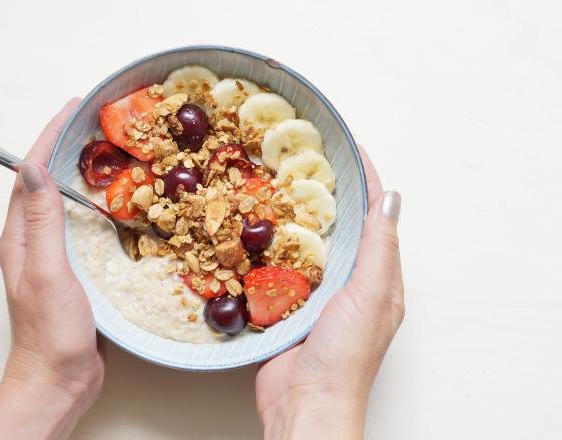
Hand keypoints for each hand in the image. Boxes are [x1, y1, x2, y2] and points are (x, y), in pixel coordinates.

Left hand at [0, 99, 104, 439]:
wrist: (60, 378)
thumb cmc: (51, 331)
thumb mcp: (47, 271)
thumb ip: (41, 222)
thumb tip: (32, 169)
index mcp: (19, 236)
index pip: (30, 174)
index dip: (49, 138)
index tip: (73, 109)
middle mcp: (32, 241)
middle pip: (45, 182)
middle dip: (65, 147)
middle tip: (93, 124)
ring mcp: (52, 255)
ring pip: (64, 201)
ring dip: (80, 173)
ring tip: (106, 152)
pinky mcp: (72, 269)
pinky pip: (81, 225)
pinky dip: (95, 204)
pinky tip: (115, 204)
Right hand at [256, 146, 403, 439]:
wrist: (305, 403)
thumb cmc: (344, 355)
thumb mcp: (370, 295)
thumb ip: (380, 247)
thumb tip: (391, 199)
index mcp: (379, 278)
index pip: (377, 216)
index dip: (366, 180)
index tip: (350, 148)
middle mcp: (352, 282)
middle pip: (344, 225)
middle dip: (329, 192)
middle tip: (307, 160)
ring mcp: (319, 293)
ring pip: (310, 243)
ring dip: (298, 215)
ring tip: (280, 184)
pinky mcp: (289, 304)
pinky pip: (283, 266)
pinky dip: (273, 244)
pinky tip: (258, 229)